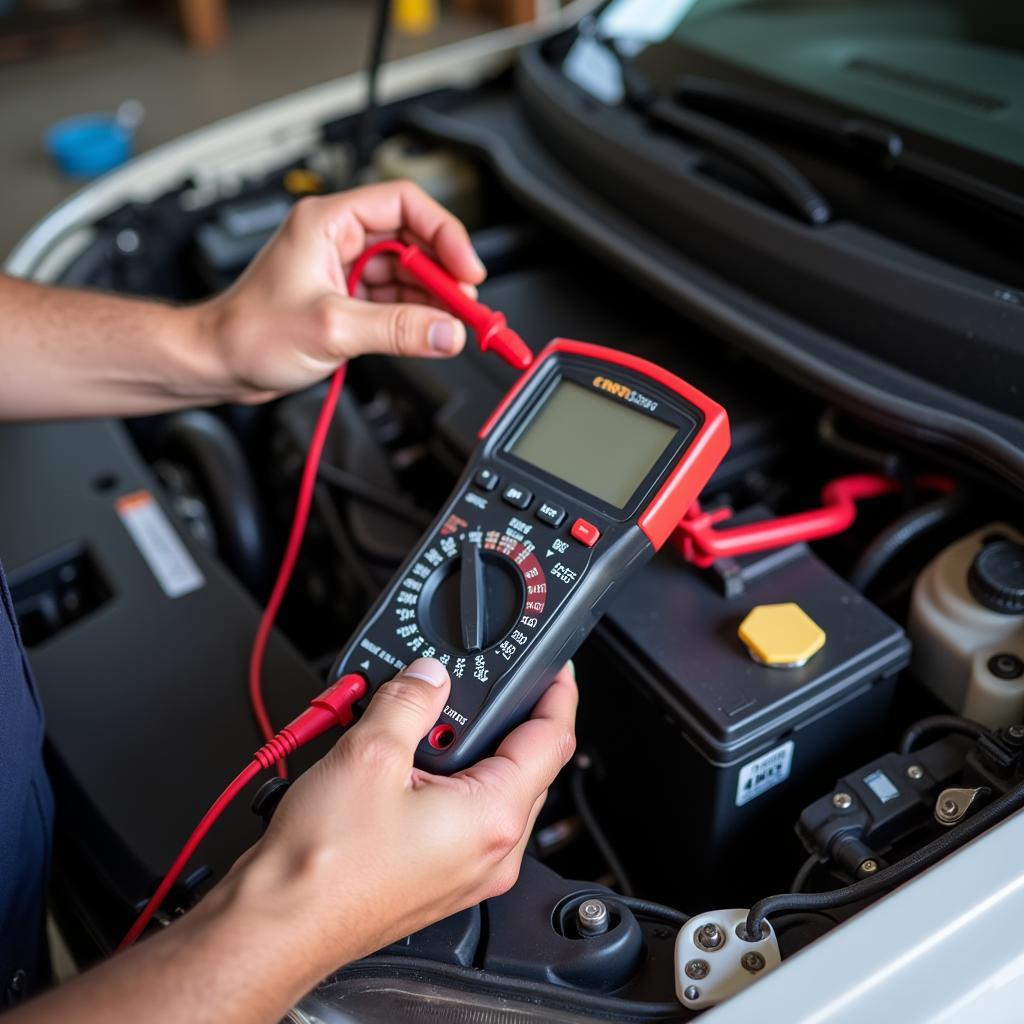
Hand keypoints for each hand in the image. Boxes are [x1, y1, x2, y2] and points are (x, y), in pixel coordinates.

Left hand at [196, 181, 486, 402]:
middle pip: (413, 240)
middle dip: (445, 272)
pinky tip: (430, 331)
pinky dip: (416, 315)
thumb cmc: (248, 332)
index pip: (404, 204)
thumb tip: (447, 331)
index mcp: (329, 222)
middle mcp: (338, 239)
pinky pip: (394, 299)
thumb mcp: (332, 329)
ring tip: (453, 324)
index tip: (468, 269)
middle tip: (468, 305)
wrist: (217, 362)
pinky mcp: (346, 299)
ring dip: (433, 298)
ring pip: (407, 273)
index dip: (445, 233)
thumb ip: (397, 329)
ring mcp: (343, 269)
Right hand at [237, 657, 577, 972]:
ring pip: (491, 790)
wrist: (277, 924)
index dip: (558, 694)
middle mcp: (491, 852)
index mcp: (492, 818)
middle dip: (503, 718)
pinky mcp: (438, 877)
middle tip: (470, 685)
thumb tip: (428, 677)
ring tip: (423, 721)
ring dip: (467, 749)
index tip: (555, 669)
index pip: (552, 740)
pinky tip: (406, 762)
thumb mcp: (369, 754)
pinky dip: (446, 781)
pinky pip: (462, 816)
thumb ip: (408, 701)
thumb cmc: (322, 867)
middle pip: (525, 764)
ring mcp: (467, 871)